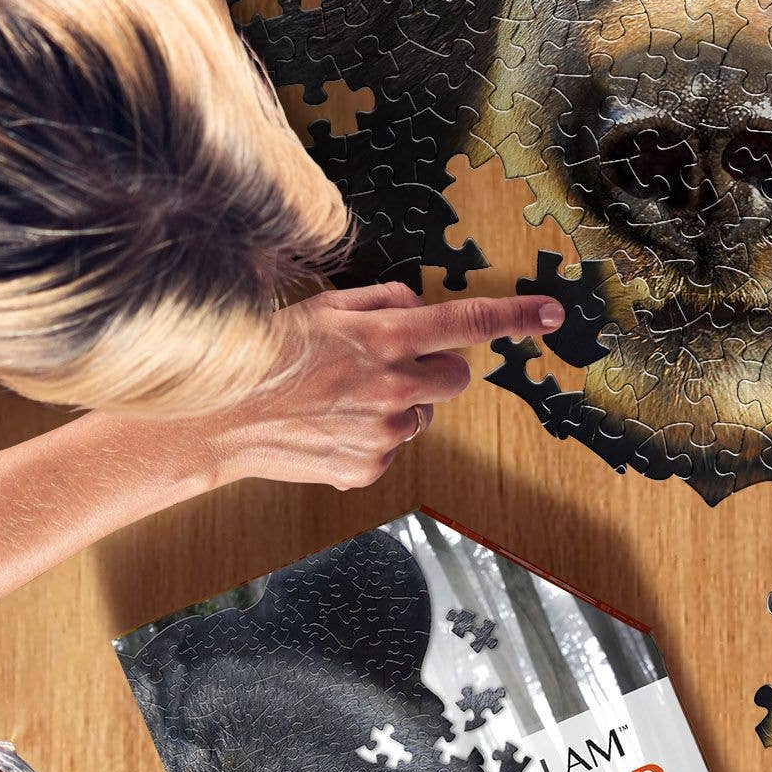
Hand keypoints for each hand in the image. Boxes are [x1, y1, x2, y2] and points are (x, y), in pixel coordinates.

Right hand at [191, 281, 560, 490]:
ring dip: (399, 404)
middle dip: (434, 368)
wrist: (220, 417)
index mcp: (388, 337)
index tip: (551, 312)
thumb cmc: (271, 351)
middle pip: (456, 377)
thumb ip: (384, 302)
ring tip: (341, 397)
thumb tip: (418, 307)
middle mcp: (395, 386)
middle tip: (387, 364)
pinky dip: (371, 436)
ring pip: (422, 414)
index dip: (516, 315)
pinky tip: (330, 426)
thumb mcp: (326, 305)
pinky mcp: (369, 468)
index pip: (469, 322)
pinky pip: (392, 446)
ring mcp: (384, 433)